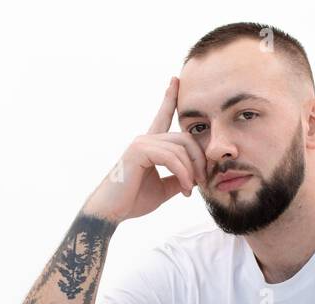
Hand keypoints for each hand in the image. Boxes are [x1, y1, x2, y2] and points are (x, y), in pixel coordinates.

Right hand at [82, 76, 208, 222]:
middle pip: (185, 138)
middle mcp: (145, 139)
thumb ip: (178, 178)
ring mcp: (141, 143)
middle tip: (203, 181)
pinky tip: (184, 188)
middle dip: (199, 159)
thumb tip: (195, 177)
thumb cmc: (132, 201)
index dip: (169, 98)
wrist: (111, 212)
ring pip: (180, 149)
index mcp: (150, 145)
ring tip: (189, 190)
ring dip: (191, 171)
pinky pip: (171, 157)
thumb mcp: (163, 189)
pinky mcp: (138, 151)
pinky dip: (182, 173)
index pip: (162, 116)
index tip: (176, 80)